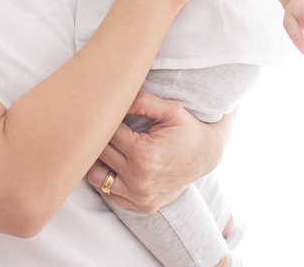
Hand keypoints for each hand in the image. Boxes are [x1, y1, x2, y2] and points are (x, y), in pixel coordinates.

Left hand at [86, 90, 223, 213]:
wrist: (207, 156)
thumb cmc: (187, 129)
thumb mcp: (170, 109)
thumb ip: (142, 101)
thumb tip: (115, 97)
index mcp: (144, 154)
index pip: (107, 134)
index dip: (106, 120)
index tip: (111, 112)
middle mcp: (139, 179)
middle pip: (99, 153)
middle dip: (100, 138)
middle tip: (109, 127)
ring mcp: (140, 196)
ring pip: (97, 177)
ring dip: (99, 161)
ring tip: (111, 147)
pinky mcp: (142, 206)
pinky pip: (109, 193)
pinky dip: (108, 178)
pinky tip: (118, 164)